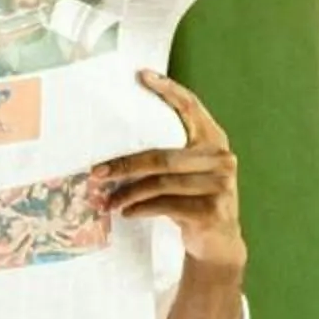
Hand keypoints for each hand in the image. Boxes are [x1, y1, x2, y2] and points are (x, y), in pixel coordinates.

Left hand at [94, 71, 242, 267]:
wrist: (218, 242)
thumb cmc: (193, 200)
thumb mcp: (187, 172)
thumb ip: (167, 154)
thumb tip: (114, 148)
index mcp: (214, 140)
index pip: (191, 107)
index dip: (169, 90)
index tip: (143, 75)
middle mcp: (221, 158)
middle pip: (163, 156)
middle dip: (125, 164)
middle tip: (97, 172)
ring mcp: (220, 185)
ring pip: (161, 183)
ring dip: (128, 193)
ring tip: (108, 200)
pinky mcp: (213, 210)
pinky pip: (166, 206)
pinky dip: (141, 208)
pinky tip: (127, 212)